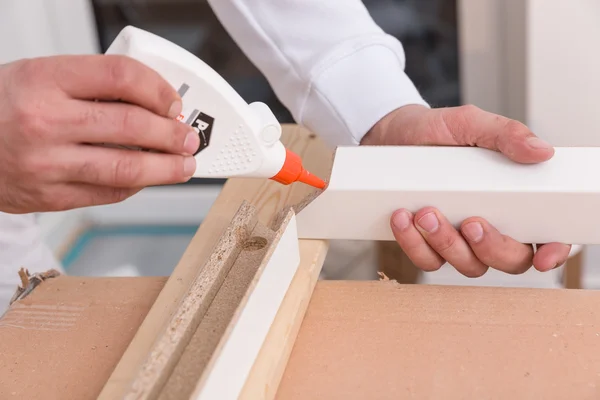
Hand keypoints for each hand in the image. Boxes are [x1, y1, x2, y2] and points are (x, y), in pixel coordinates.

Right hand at [0, 55, 199, 212]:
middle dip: (172, 134)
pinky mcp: (51, 196)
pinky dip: (136, 185)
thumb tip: (152, 101)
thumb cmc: (2, 107)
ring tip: (184, 165)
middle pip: (132, 125)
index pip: (121, 76)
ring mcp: (48, 163)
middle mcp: (46, 121)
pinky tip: (148, 178)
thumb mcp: (40, 77)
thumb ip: (92, 86)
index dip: (158, 89)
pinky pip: (109, 192)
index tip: (173, 102)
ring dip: (166, 168)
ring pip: (127, 167)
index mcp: (44, 79)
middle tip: (189, 138)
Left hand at [361, 104, 570, 276]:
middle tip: (471, 221)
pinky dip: (415, 244)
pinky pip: (428, 260)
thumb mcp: (470, 123)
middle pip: (511, 260)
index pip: (547, 235)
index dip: (554, 251)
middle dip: (492, 247)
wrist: (392, 134)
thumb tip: (541, 151)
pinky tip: (403, 216)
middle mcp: (491, 224)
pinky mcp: (427, 244)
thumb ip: (506, 134)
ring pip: (469, 265)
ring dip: (447, 243)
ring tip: (426, 212)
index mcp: (513, 199)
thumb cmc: (436, 131)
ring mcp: (460, 239)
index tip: (543, 256)